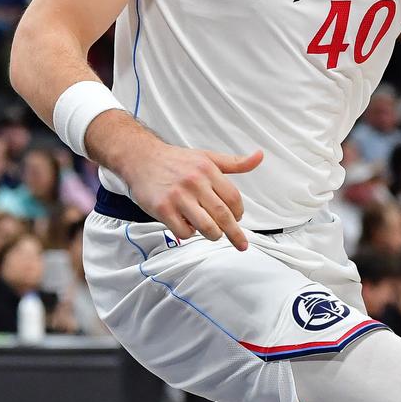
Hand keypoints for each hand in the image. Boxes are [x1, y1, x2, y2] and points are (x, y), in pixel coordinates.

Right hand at [119, 137, 262, 251]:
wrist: (141, 158)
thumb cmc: (176, 161)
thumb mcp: (206, 157)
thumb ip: (234, 162)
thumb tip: (259, 156)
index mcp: (208, 170)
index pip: (233, 198)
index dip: (239, 212)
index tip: (238, 219)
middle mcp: (194, 182)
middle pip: (223, 216)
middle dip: (235, 234)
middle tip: (241, 244)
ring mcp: (178, 196)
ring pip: (207, 227)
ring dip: (213, 234)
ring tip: (211, 232)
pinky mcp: (163, 208)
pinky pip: (184, 232)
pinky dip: (189, 233)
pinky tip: (186, 225)